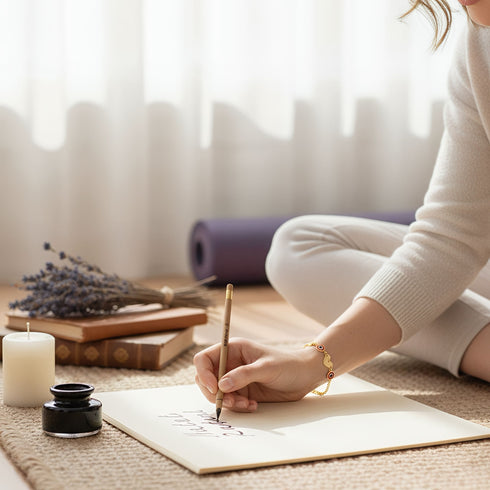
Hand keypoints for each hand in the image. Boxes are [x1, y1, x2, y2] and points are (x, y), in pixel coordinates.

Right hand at [193, 337, 319, 412]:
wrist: (305, 377)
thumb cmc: (287, 365)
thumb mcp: (266, 368)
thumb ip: (243, 375)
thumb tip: (221, 385)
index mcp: (233, 349)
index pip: (204, 359)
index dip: (204, 374)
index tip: (215, 388)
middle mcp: (230, 363)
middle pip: (206, 379)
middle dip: (215, 393)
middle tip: (231, 401)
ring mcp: (235, 378)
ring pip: (217, 394)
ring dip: (227, 402)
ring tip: (246, 404)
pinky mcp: (242, 392)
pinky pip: (230, 402)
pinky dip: (237, 407)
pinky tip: (252, 405)